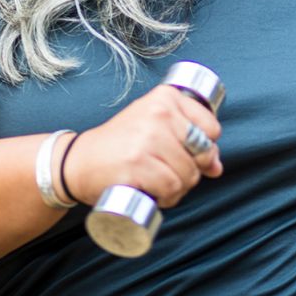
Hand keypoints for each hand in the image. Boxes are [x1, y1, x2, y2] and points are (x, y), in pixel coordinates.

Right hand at [61, 85, 222, 207]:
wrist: (78, 162)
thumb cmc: (121, 146)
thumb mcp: (154, 128)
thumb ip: (188, 140)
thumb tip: (217, 167)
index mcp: (166, 97)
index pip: (211, 128)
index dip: (206, 149)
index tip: (188, 155)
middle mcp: (159, 112)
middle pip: (202, 154)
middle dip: (192, 172)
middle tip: (168, 173)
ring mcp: (148, 137)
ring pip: (189, 174)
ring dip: (179, 189)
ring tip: (158, 184)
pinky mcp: (138, 162)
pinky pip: (172, 187)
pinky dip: (168, 198)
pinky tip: (155, 193)